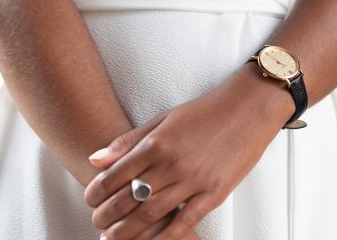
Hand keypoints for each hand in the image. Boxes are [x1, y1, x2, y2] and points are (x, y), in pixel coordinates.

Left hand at [84, 63, 293, 239]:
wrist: (248, 109)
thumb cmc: (204, 112)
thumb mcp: (163, 119)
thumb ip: (128, 141)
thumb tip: (95, 159)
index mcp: (156, 143)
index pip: (115, 175)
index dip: (96, 192)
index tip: (89, 200)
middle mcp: (172, 163)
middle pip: (129, 198)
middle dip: (106, 216)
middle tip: (96, 223)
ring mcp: (194, 180)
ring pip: (152, 214)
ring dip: (127, 231)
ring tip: (111, 238)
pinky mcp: (214, 193)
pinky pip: (185, 222)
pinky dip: (165, 237)